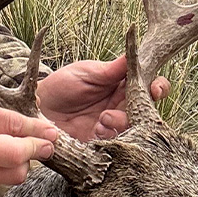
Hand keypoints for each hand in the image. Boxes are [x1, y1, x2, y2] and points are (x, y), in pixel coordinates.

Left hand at [35, 55, 169, 142]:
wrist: (40, 107)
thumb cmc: (63, 85)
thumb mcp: (87, 72)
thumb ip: (112, 69)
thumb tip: (134, 52)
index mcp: (122, 87)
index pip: (148, 86)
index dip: (157, 87)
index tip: (155, 89)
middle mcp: (122, 107)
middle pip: (145, 110)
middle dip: (138, 111)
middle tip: (114, 110)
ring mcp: (113, 126)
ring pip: (133, 128)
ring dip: (121, 125)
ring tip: (102, 120)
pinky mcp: (102, 143)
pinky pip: (116, 144)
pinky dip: (109, 138)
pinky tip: (95, 132)